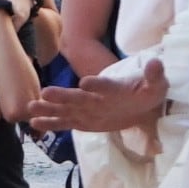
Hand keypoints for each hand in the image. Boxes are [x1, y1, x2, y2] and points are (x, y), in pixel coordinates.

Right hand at [26, 57, 164, 136]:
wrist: (141, 106)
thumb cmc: (147, 93)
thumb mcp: (156, 85)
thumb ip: (155, 76)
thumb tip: (156, 63)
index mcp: (113, 88)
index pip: (104, 85)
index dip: (97, 83)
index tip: (86, 82)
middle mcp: (96, 97)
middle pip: (78, 96)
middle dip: (63, 95)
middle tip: (45, 92)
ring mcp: (87, 109)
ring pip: (66, 109)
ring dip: (50, 109)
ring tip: (31, 108)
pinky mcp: (83, 121)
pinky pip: (65, 123)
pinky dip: (52, 124)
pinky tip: (35, 123)